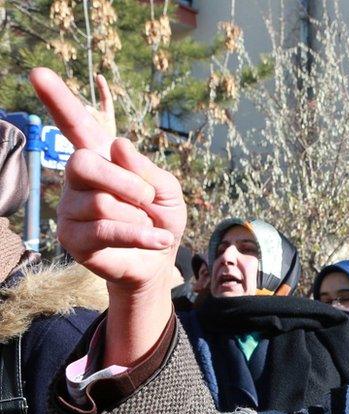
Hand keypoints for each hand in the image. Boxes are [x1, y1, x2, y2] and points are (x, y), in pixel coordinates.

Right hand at [31, 67, 184, 363]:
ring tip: (148, 224)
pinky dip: (140, 234)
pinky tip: (158, 238)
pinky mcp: (72, 240)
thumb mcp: (166, 189)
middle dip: (122, 180)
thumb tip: (118, 145)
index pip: (75, 125)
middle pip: (82, 163)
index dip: (59, 100)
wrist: (161, 260)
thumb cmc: (160, 218)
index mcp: (101, 159)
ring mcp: (71, 210)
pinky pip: (106, 231)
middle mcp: (78, 180)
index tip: (38, 73)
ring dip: (137, 216)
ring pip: (99, 203)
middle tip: (147, 196)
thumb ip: (147, 169)